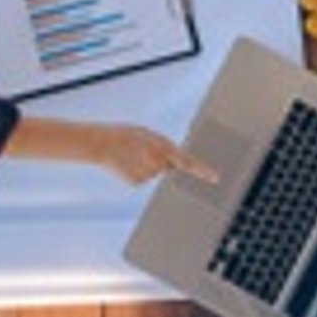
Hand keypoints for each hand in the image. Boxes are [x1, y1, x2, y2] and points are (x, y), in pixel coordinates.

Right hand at [94, 126, 218, 185]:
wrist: (101, 143)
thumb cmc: (125, 135)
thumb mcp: (147, 134)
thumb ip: (163, 146)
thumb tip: (170, 162)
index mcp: (163, 147)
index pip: (187, 162)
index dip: (202, 170)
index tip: (215, 177)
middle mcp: (158, 162)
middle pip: (165, 166)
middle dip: (159, 160)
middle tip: (141, 150)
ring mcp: (147, 174)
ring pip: (152, 173)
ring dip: (145, 165)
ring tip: (131, 155)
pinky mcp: (136, 182)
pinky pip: (141, 179)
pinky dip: (135, 173)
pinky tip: (125, 164)